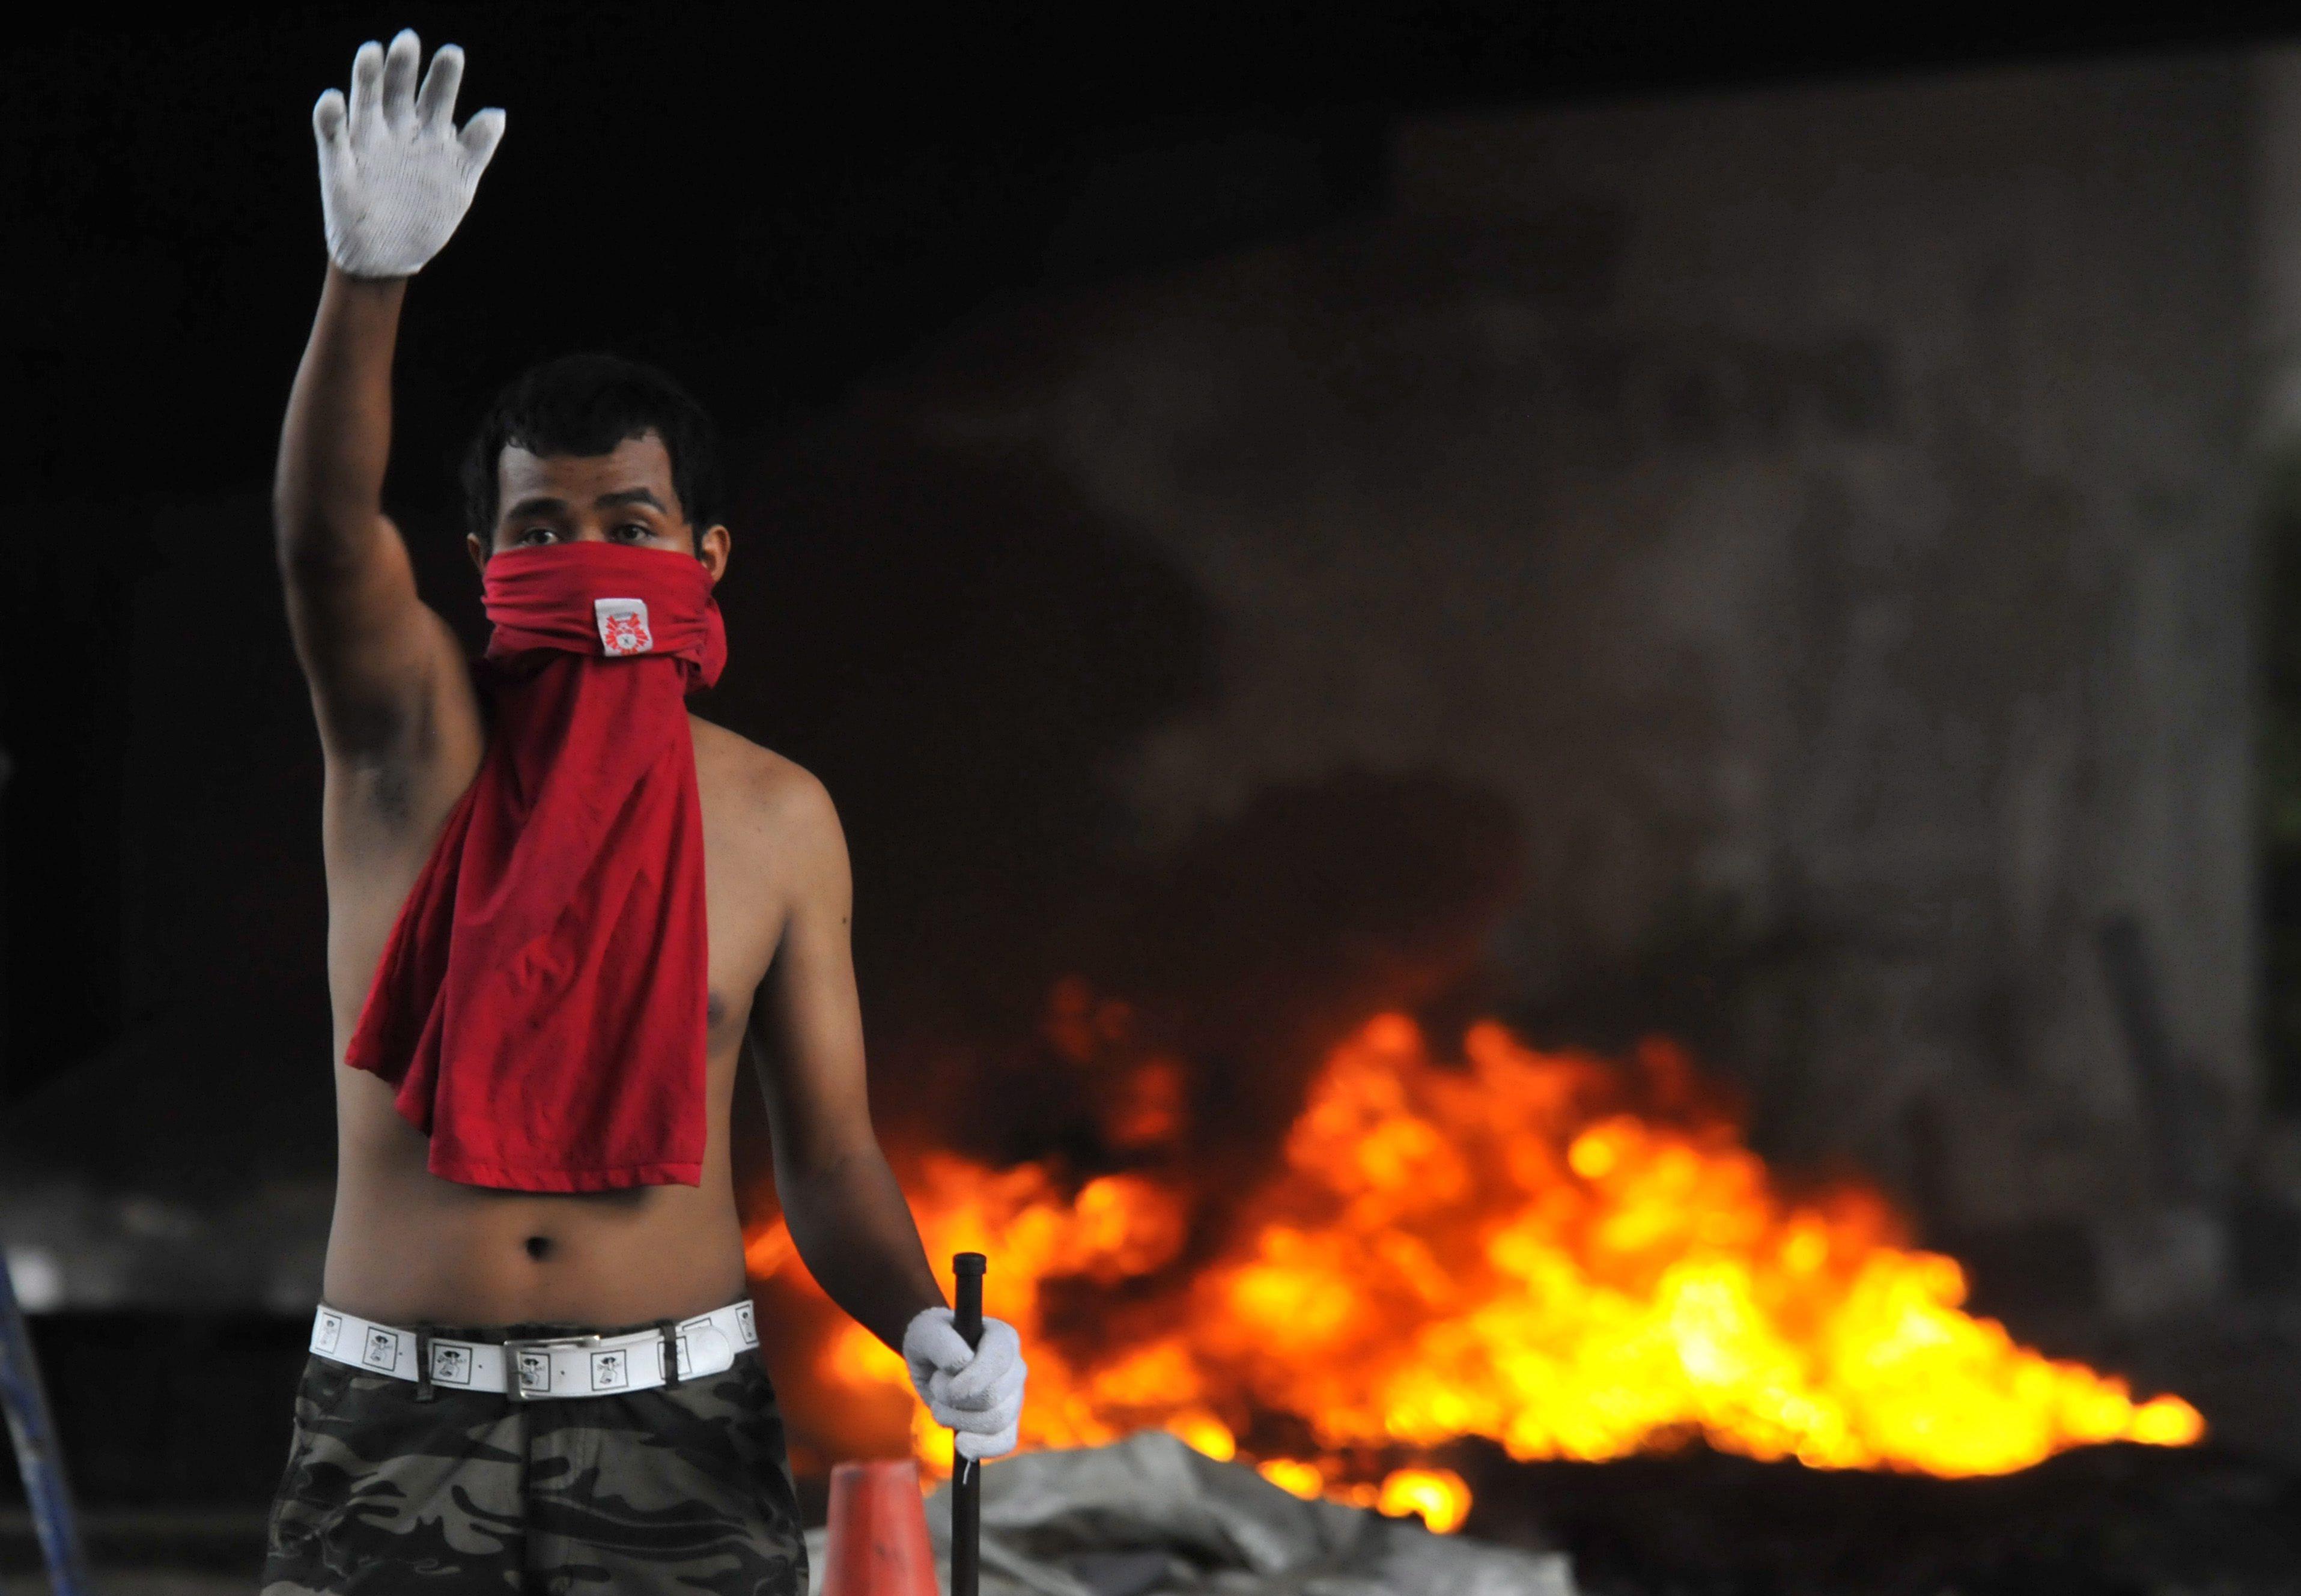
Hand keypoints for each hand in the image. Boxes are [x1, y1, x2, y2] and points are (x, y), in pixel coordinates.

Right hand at [312, 29, 505, 278]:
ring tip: (372, 53)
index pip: (435, 96)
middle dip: (404, 66)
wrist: (391, 258)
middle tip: (409, 40)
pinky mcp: (338, 163)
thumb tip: (498, 112)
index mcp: (427, 133)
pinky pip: (331, 135)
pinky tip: (334, 99)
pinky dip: (330, 116)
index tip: (452, 53)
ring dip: (366, 77)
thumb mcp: (460, 183)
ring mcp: (366, 144)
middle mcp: (395, 130)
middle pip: (399, 90)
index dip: (443, 75)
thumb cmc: (428, 216)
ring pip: (365, 102)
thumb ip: (476, 148)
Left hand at [902, 1306, 1025, 1459]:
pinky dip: (981, 1447)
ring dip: (958, 1420)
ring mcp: (1014, 1396)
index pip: (999, 1359)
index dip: (973, 1378)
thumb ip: (942, 1343)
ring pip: (997, 1422)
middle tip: (936, 1388)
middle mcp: (1015, 1366)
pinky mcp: (1007, 1422)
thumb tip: (962, 1364)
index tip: (946, 1387)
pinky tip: (961, 1443)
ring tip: (940, 1406)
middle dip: (955, 1401)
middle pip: (994, 1396)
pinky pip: (1005, 1442)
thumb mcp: (925, 1333)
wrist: (931, 1363)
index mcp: (1002, 1337)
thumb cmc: (930, 1342)